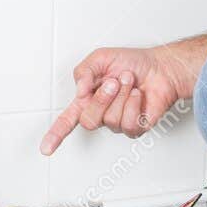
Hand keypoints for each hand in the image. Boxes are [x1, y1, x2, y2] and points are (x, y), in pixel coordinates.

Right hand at [40, 31, 206, 154]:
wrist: (160, 67)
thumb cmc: (133, 62)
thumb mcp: (101, 58)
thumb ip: (83, 72)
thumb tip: (79, 91)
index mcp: (88, 99)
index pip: (67, 121)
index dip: (55, 135)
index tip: (45, 149)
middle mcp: (101, 113)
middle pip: (89, 121)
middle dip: (102, 99)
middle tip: (114, 82)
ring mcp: (119, 122)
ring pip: (110, 120)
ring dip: (122, 96)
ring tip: (129, 83)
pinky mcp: (136, 128)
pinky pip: (129, 124)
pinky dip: (134, 105)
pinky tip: (138, 95)